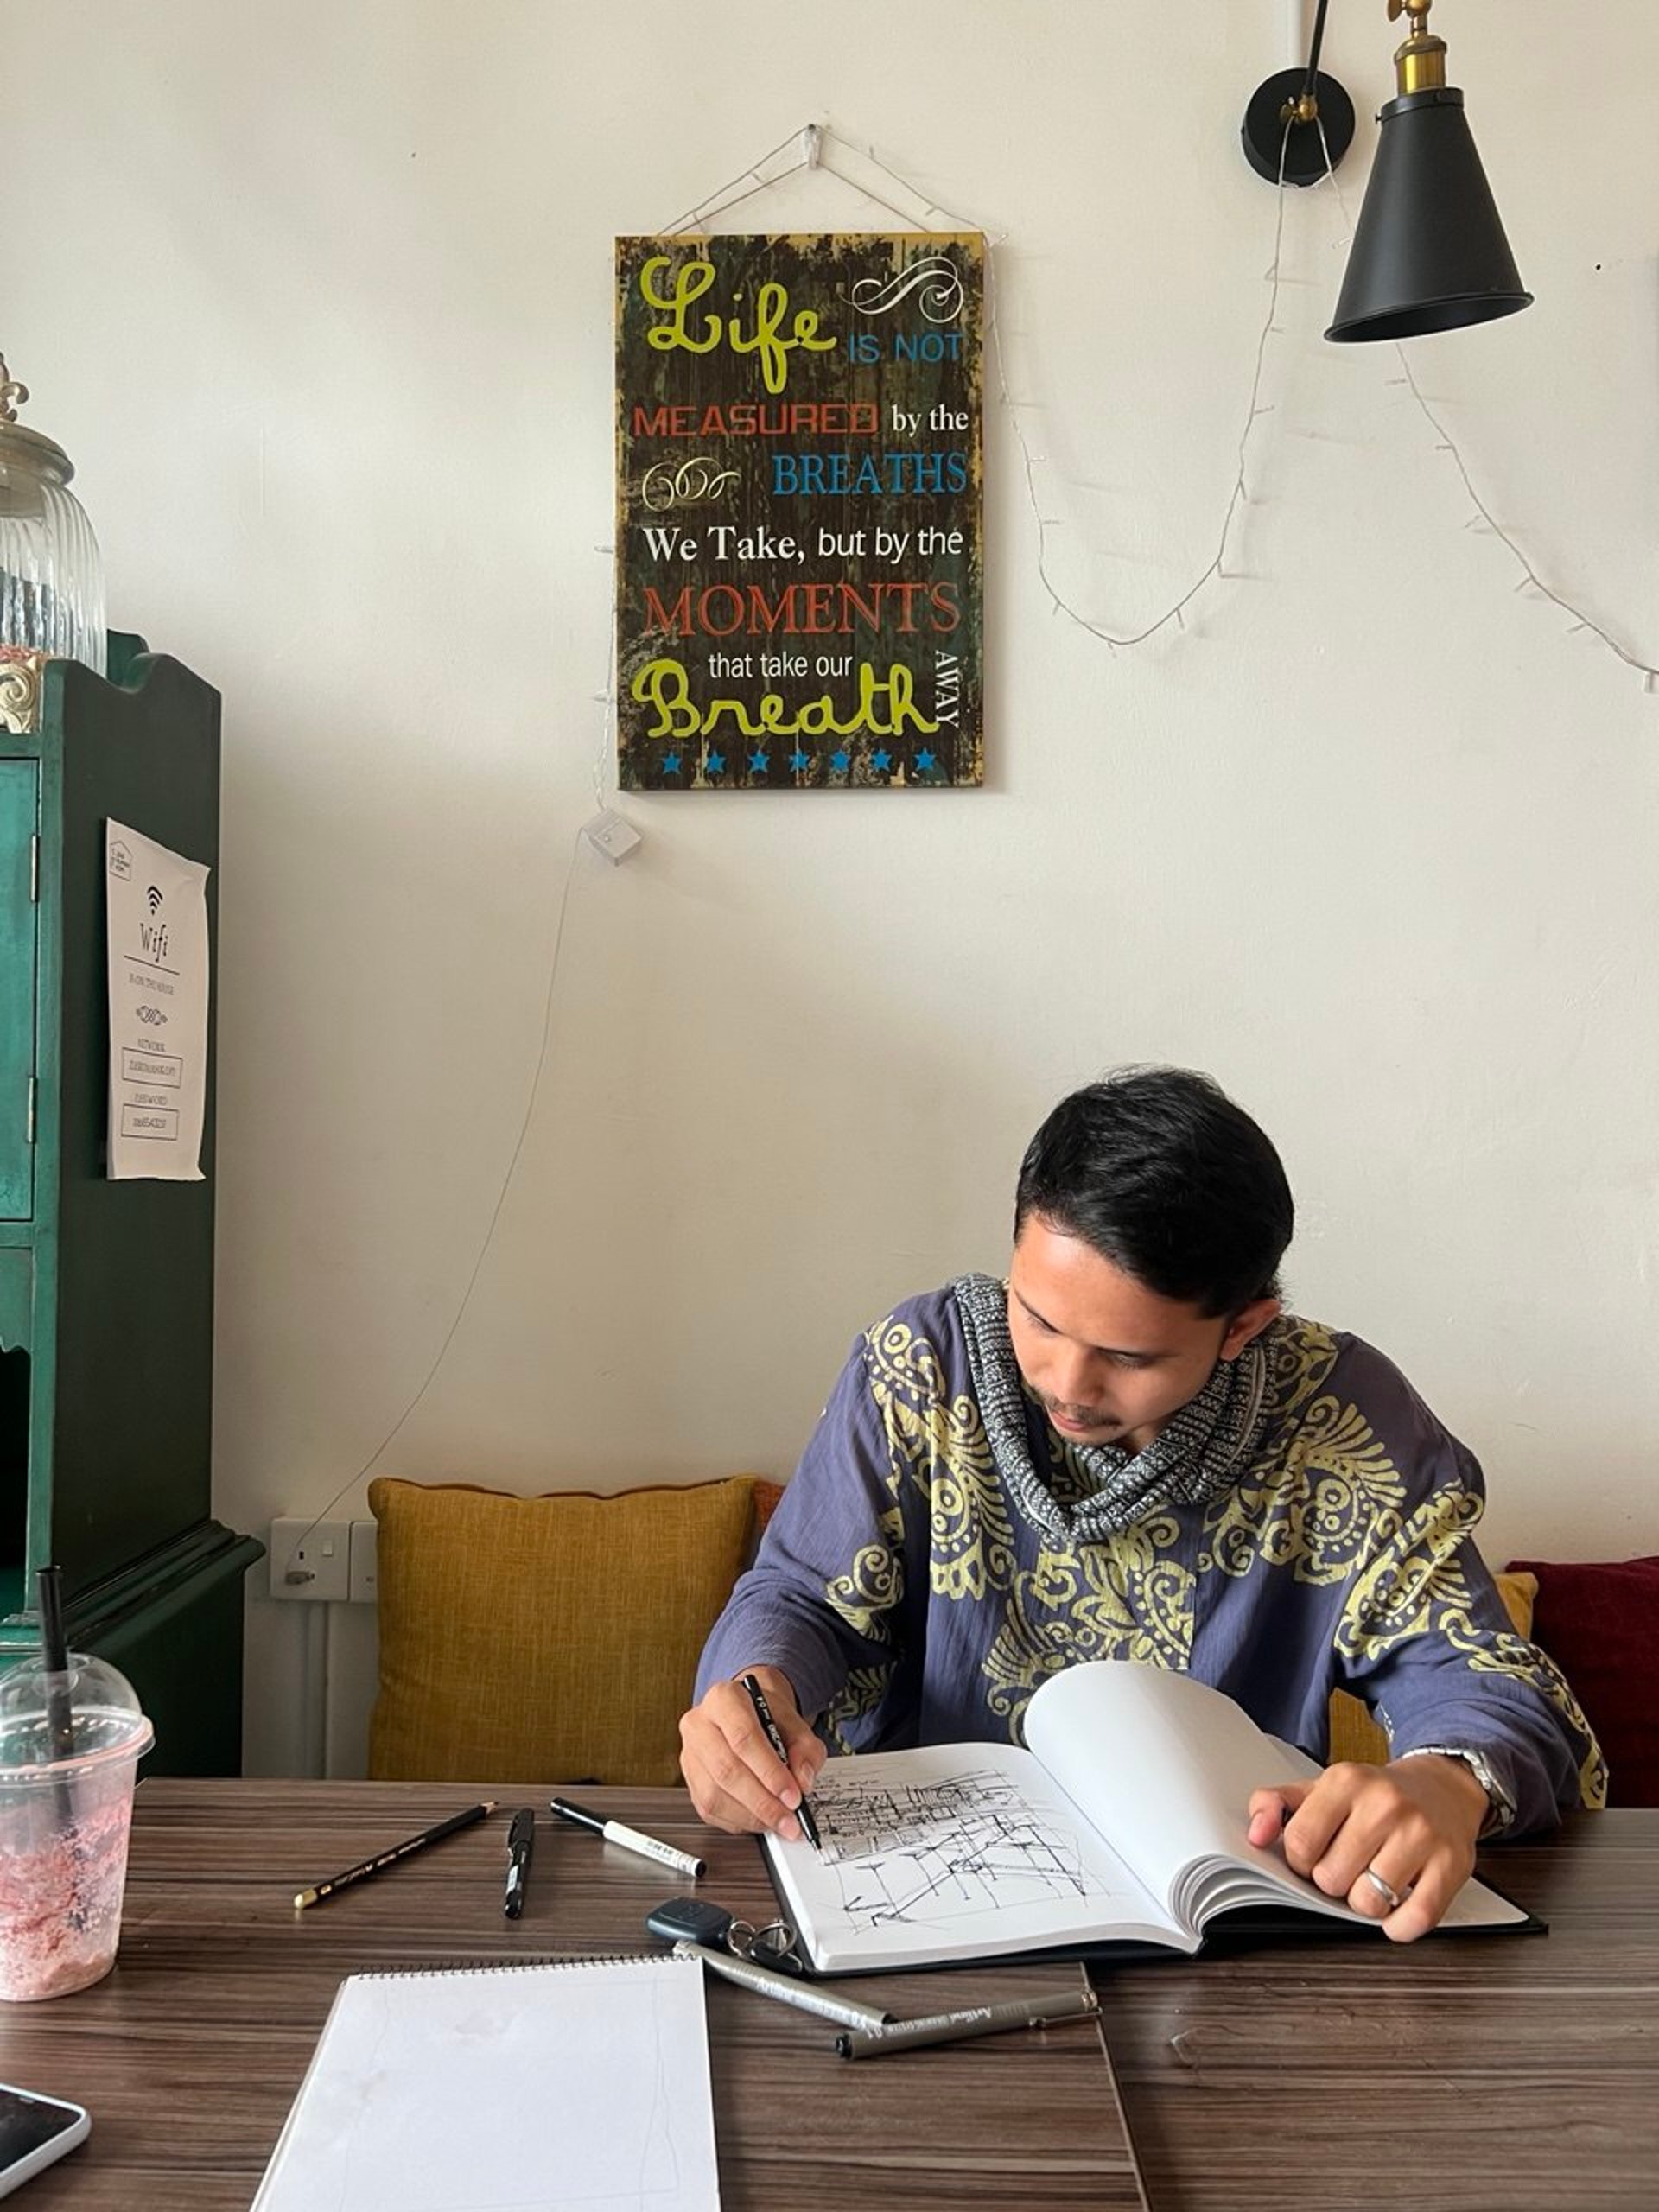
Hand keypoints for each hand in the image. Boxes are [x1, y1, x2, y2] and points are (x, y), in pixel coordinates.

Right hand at [679, 1666, 823, 1839]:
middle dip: (763, 1802)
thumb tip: (802, 1782)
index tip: (793, 1795)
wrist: (749, 1714)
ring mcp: (690, 1754)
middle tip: (789, 1817)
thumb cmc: (767, 1717)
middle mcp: (699, 1724)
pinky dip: (739, 1821)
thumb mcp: (795, 1723)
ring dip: (752, 1816)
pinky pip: (709, 1811)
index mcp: (724, 1699)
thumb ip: (805, 1749)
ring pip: (715, 1795)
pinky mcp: (689, 1780)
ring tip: (779, 1821)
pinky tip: (759, 1819)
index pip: (743, 1737)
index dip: (770, 1771)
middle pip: (727, 1770)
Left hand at [1245, 1754, 1489, 1942]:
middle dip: (1333, 1882)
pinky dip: (1399, 1926)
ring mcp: (1421, 1834)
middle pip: (1332, 1878)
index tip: (1313, 1857)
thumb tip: (1255, 1835)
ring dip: (1365, 1903)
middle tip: (1347, 1868)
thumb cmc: (1374, 1796)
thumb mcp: (1321, 1788)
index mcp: (1346, 1781)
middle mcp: (1385, 1804)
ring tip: (1372, 1881)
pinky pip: (1416, 1918)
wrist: (1442, 1788)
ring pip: (1369, 1902)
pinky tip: (1397, 1907)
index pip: (1300, 1844)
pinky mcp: (1451, 1865)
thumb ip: (1275, 1805)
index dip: (1300, 1862)